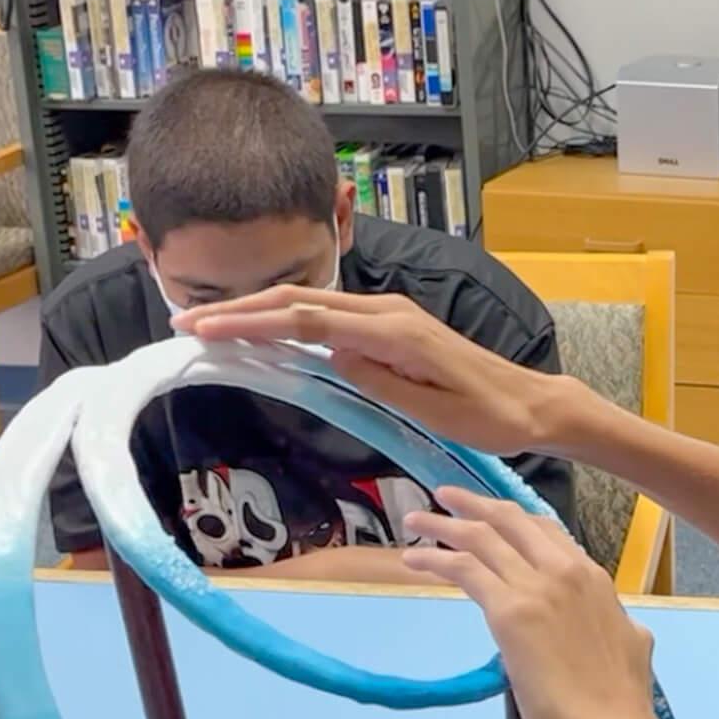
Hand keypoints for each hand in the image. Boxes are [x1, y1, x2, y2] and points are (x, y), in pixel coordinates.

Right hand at [174, 287, 562, 456]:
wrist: (532, 404)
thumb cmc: (490, 416)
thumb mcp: (435, 410)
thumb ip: (382, 381)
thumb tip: (332, 356)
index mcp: (395, 331)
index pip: (307, 319)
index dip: (251, 322)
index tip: (204, 328)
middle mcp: (390, 313)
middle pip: (300, 302)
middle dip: (240, 310)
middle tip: (186, 321)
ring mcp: (392, 316)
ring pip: (312, 305)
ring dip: (260, 312)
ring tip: (211, 324)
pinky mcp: (394, 327)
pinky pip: (331, 317)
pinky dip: (290, 319)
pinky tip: (266, 330)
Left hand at [401, 486, 671, 718]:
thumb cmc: (621, 710)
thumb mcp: (634, 653)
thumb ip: (622, 631)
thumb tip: (626, 629)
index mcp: (597, 582)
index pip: (549, 533)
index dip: (515, 521)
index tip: (491, 518)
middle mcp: (569, 572)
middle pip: (513, 521)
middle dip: (476, 504)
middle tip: (447, 496)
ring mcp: (540, 588)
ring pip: (484, 537)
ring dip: (446, 524)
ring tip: (417, 519)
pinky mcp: (510, 612)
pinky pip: (466, 569)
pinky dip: (436, 558)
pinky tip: (414, 560)